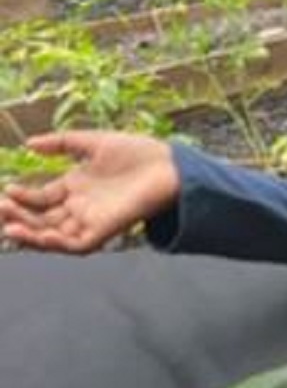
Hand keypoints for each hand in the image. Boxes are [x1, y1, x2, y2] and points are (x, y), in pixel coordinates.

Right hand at [0, 131, 179, 253]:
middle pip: (40, 220)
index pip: (39, 200)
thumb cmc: (137, 153)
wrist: (169, 164)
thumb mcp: (92, 142)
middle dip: (17, 218)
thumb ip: (61, 143)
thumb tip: (28, 144)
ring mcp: (91, 220)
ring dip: (29, 234)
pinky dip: (56, 244)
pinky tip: (39, 234)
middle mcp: (79, 208)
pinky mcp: (105, 231)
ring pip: (52, 236)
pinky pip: (76, 245)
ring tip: (9, 226)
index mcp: (75, 188)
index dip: (20, 198)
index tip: (5, 190)